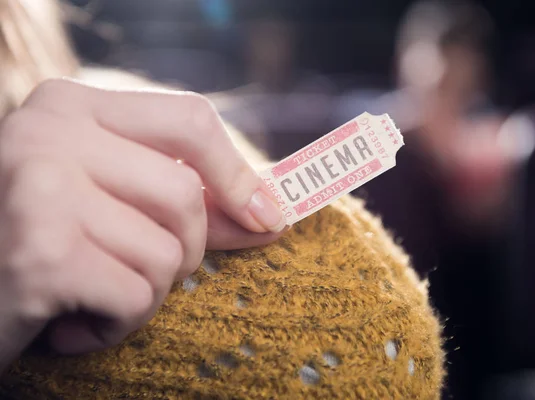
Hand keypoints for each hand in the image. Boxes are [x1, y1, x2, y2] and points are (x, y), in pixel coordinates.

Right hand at [0, 79, 284, 370]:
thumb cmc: (43, 245)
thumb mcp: (109, 202)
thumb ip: (184, 202)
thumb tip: (268, 213)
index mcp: (70, 106)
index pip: (190, 120)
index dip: (236, 173)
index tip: (264, 217)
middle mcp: (50, 132)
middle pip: (185, 195)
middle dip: (185, 251)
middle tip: (138, 274)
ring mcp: (41, 187)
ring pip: (167, 253)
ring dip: (144, 295)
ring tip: (91, 295)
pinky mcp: (42, 252)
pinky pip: (135, 296)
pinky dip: (117, 325)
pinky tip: (70, 323)